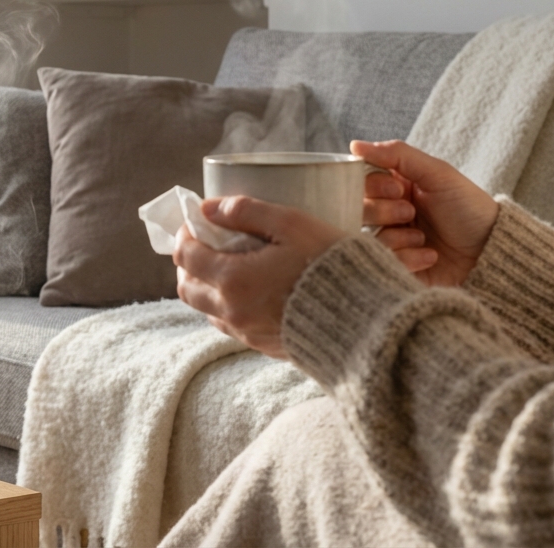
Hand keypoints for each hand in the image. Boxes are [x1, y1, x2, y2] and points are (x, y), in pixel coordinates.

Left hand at [173, 196, 345, 358]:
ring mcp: (248, 333)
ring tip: (226, 264)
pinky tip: (250, 290)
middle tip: (203, 243)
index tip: (195, 221)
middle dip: (188, 263)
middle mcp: (233, 311)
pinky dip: (228, 305)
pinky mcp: (265, 346)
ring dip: (206, 285)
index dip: (185, 234)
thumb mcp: (293, 225)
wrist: (369, 324)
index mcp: (233, 279)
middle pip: (188, 288)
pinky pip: (231, 325)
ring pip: (207, 309)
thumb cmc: (334, 267)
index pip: (186, 256)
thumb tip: (209, 207)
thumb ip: (247, 211)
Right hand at [351, 140, 497, 287]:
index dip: (372, 186)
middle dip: (383, 211)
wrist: (493, 250)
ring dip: (398, 237)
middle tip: (410, 212)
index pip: (360, 183)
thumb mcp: (438, 173)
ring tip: (423, 238)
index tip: (397, 189)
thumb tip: (355, 145)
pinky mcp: (396, 268)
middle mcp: (387, 214)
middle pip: (358, 210)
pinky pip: (383, 263)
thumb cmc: (469, 208)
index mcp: (394, 188)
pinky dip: (408, 259)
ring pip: (367, 238)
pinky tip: (430, 255)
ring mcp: (391, 242)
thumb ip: (397, 155)